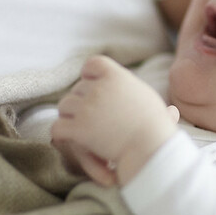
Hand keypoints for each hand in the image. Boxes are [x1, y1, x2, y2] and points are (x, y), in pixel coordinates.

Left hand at [51, 55, 178, 184]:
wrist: (151, 150)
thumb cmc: (157, 130)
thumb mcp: (149, 100)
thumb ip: (134, 91)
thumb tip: (153, 102)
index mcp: (117, 76)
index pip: (92, 64)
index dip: (89, 77)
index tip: (95, 90)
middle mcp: (99, 88)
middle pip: (77, 89)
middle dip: (82, 103)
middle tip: (94, 119)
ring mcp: (87, 108)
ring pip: (64, 106)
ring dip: (71, 118)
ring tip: (85, 130)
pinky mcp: (78, 128)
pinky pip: (58, 127)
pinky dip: (63, 134)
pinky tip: (72, 140)